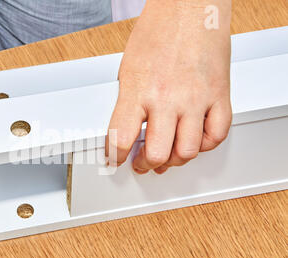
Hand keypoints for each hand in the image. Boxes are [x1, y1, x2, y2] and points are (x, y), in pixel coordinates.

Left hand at [106, 0, 231, 173]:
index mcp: (138, 89)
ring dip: (173, 161)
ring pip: (187, 151)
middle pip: (156, 153)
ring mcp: (196, 98)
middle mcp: (167, 97)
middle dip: (144, 164)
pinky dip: (204, 145)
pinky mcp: (220, 95)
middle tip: (141, 163)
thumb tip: (127, 131)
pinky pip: (216, 135)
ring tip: (166, 157)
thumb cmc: (159, 31)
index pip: (121, 139)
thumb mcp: (128, 68)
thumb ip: (129, 103)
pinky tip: (193, 141)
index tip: (115, 161)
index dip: (115, 157)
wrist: (190, 6)